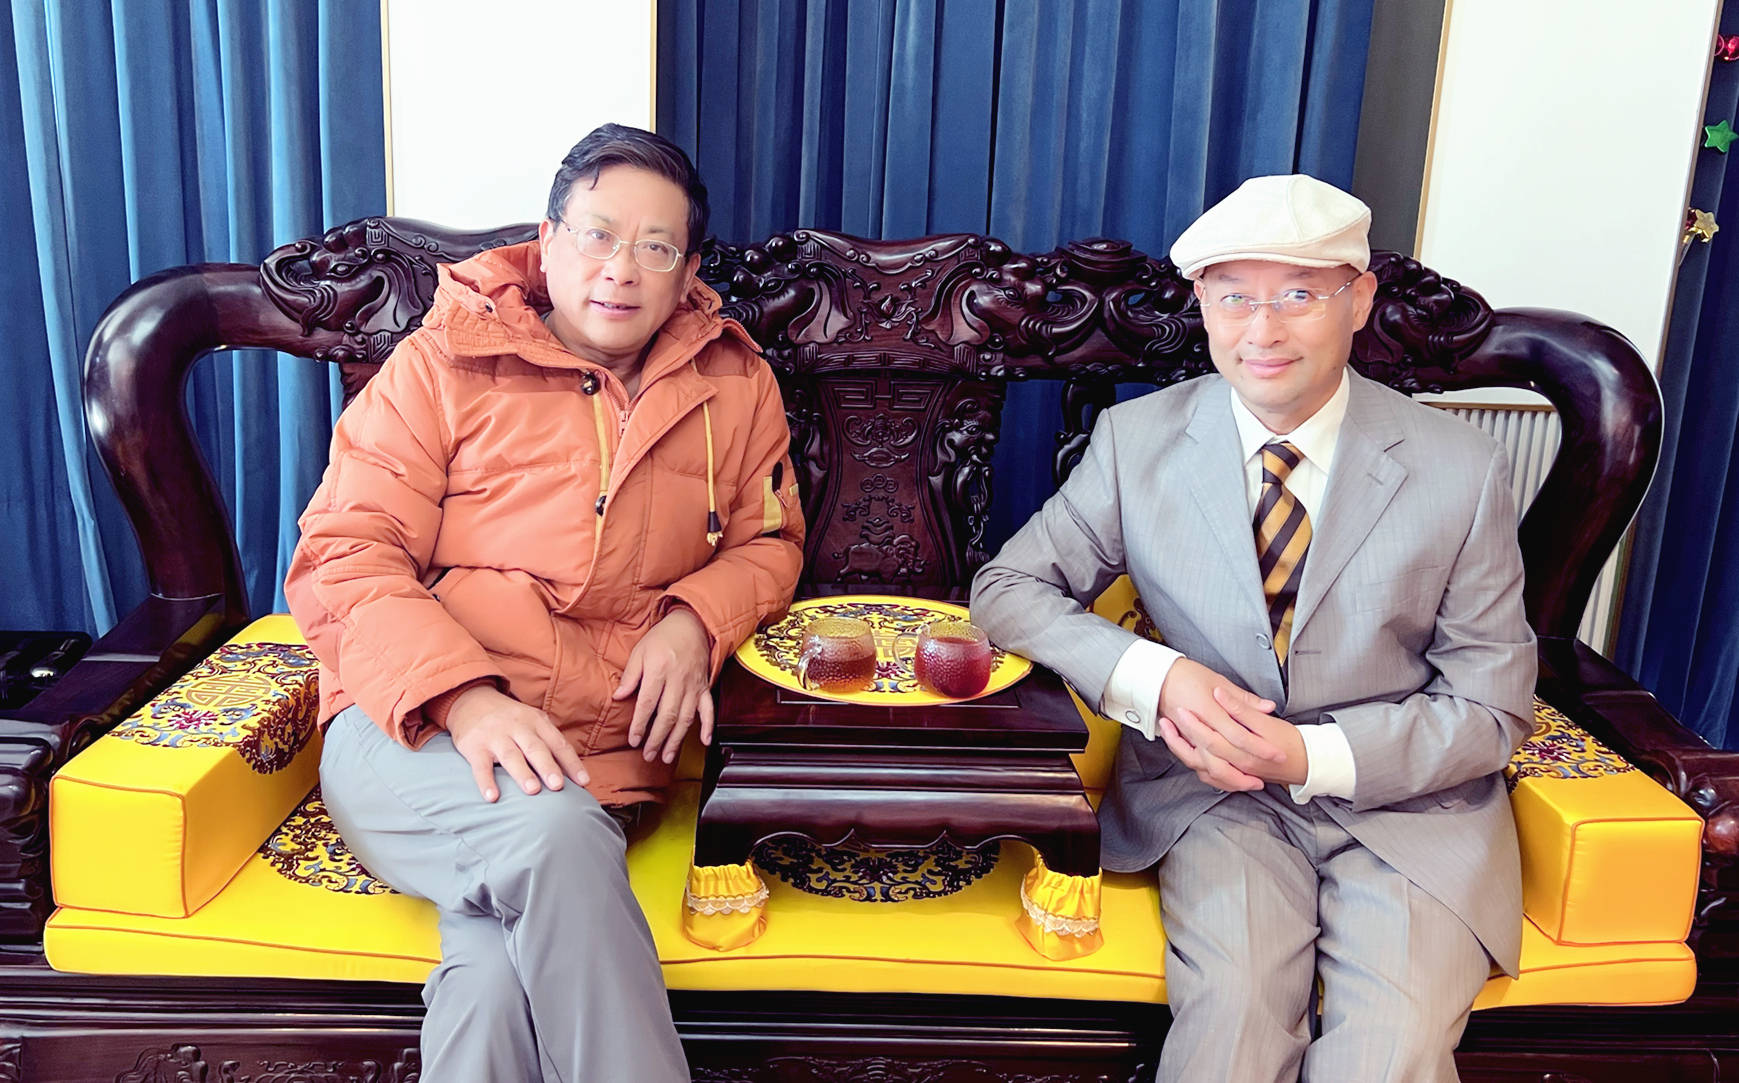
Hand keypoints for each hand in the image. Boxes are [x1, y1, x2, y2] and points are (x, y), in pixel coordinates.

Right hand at [445, 685, 588, 801]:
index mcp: (537, 721)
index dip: (572, 762)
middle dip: (547, 767)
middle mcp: (518, 727)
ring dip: (522, 773)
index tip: (584, 782)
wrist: (472, 700)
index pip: (558, 743)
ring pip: (511, 756)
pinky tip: (492, 797)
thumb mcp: (532, 722)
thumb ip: (549, 744)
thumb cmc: (511, 720)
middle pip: (535, 748)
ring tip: (533, 790)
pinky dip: (486, 782)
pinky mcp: (474, 746)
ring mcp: (495, 736)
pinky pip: (480, 766)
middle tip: (558, 786)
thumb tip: (573, 774)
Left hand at [614, 606, 714, 764]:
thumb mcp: (640, 651)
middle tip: (648, 755)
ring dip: (677, 739)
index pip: (648, 703)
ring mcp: (694, 686)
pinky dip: (708, 726)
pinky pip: (708, 709)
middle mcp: (678, 681)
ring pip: (686, 718)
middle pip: (667, 715)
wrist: (692, 624)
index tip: (633, 740)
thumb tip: (618, 697)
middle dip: (657, 738)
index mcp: (659, 670)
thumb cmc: (663, 637)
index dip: (640, 724)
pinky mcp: (704, 687)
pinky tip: (705, 741)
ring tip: (667, 756)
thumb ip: (630, 676)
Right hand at [1154, 658, 1299, 790]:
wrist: (1158, 678)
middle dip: (1245, 774)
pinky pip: (1198, 767)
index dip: (1259, 748)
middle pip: (1222, 760)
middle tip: (1263, 780)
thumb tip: (1268, 707)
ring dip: (1230, 780)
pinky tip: (1228, 779)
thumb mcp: (1218, 680)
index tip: (1276, 754)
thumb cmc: (1186, 676)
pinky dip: (1214, 776)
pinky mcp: (1184, 743)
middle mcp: (1196, 729)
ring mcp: (1188, 738)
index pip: (1238, 736)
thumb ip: (1243, 699)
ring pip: (1209, 768)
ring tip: (1249, 784)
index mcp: (1207, 711)